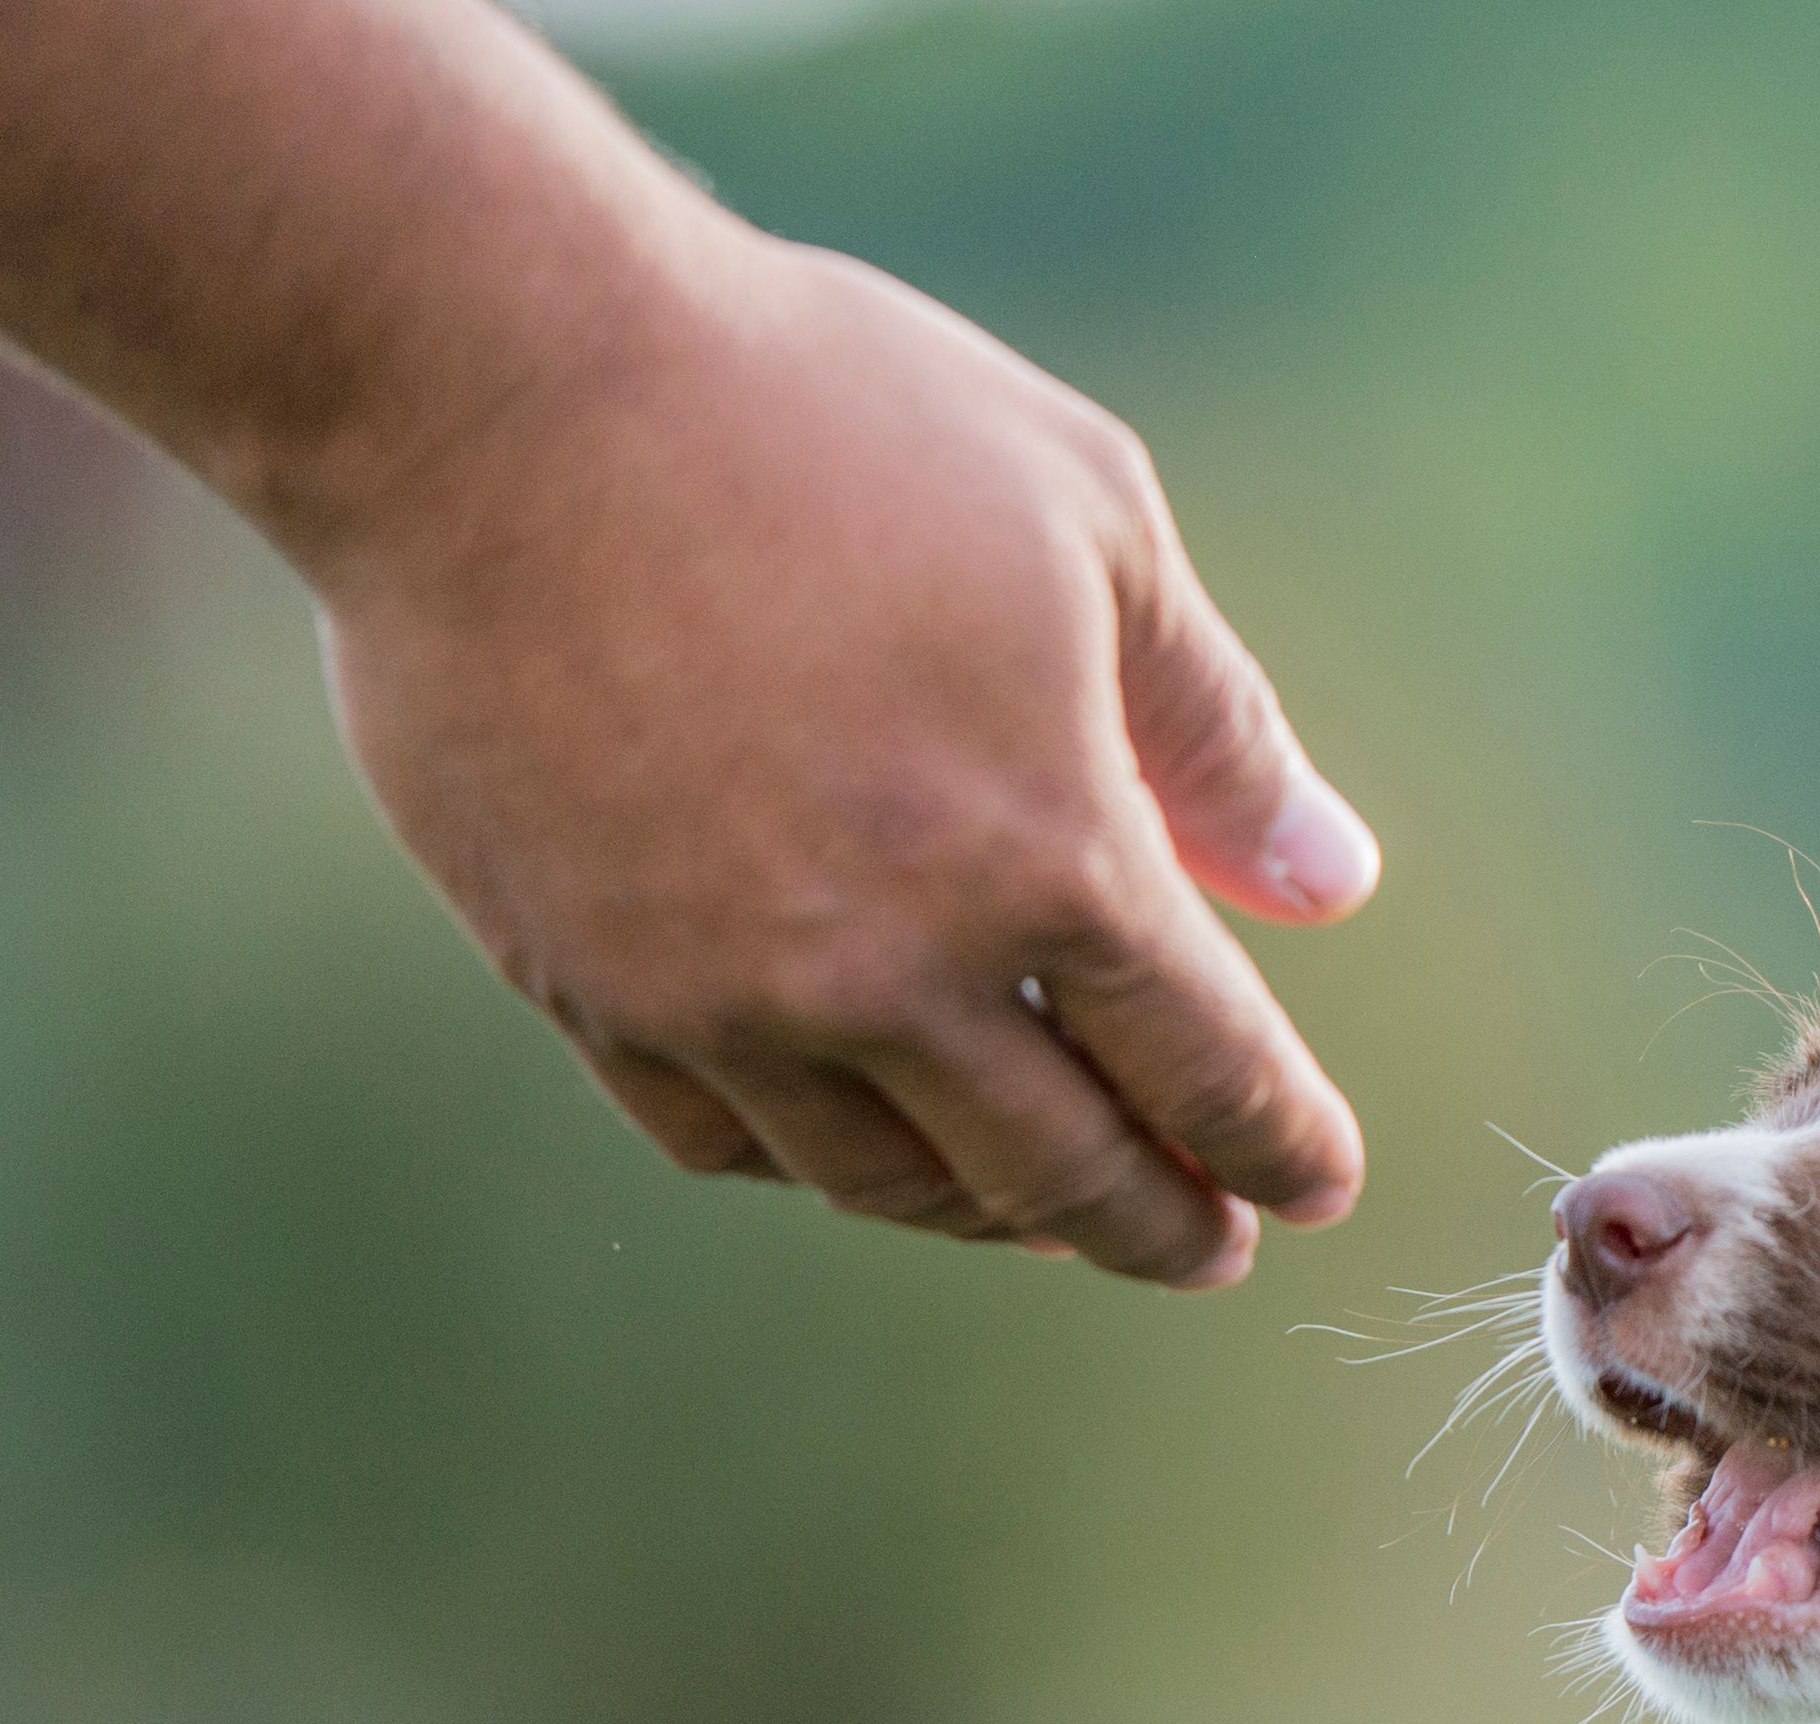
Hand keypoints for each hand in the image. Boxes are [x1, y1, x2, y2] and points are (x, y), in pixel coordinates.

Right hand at [296, 224, 1375, 1285]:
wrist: (487, 382)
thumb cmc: (821, 416)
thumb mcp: (1092, 524)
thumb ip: (1220, 734)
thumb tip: (1333, 886)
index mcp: (1053, 855)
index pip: (1210, 1070)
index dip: (1281, 1146)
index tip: (1315, 1180)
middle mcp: (893, 970)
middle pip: (1066, 1173)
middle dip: (1162, 1227)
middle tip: (1207, 1244)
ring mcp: (726, 997)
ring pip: (896, 1181)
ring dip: (998, 1212)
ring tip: (1052, 1203)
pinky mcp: (588, 986)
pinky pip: (732, 1140)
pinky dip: (825, 1157)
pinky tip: (871, 1132)